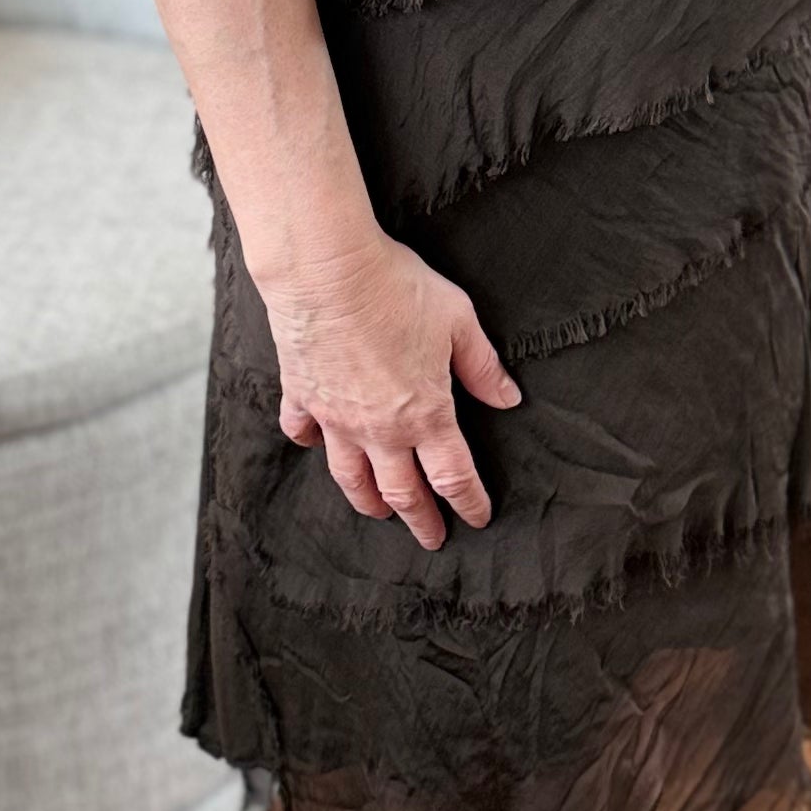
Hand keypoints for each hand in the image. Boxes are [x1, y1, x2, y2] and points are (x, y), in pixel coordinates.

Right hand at [269, 229, 522, 553]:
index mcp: (426, 415)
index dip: (469, 502)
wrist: (327, 271)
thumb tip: (507, 398)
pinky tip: (318, 446)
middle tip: (431, 538)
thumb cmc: (397, 290)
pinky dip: (312, 444)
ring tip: (379, 514)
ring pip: (352, 477)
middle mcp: (380, 429)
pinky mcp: (303, 396)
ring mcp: (336, 418)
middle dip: (421, 519)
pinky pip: (305, 433)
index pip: (453, 476)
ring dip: (368, 502)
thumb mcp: (458, 323)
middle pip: (403, 491)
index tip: (477, 518)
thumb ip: (482, 367)